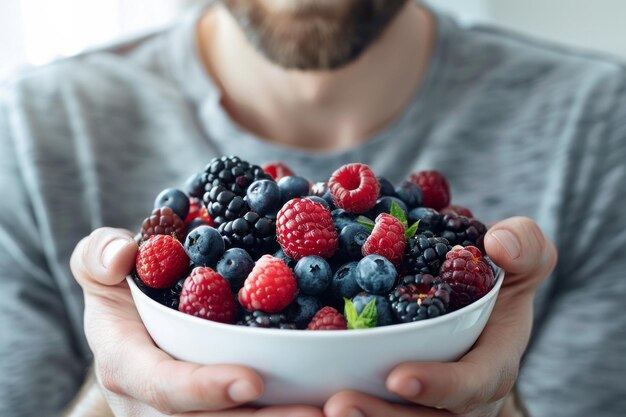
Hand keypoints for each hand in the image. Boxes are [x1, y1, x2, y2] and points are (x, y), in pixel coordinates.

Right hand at [70, 227, 322, 416]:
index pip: (162, 387)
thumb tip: (122, 253)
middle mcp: (153, 402)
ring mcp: (184, 411)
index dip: (202, 389)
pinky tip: (326, 406)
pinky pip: (247, 416)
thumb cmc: (122, 287)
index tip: (251, 382)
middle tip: (316, 411)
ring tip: (332, 411)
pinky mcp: (213, 409)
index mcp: (126, 365)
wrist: (132, 316)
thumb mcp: (100, 262)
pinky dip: (285, 413)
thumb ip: (99, 254)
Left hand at [323, 216, 556, 416]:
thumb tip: (499, 243)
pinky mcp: (394, 405)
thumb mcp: (519, 265)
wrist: (471, 316)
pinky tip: (301, 406)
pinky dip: (329, 412)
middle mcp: (460, 400)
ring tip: (311, 410)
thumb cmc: (491, 288)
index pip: (475, 384)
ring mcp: (426, 407)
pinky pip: (369, 414)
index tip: (399, 376)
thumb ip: (525, 249)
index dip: (441, 385)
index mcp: (491, 365)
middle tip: (336, 405)